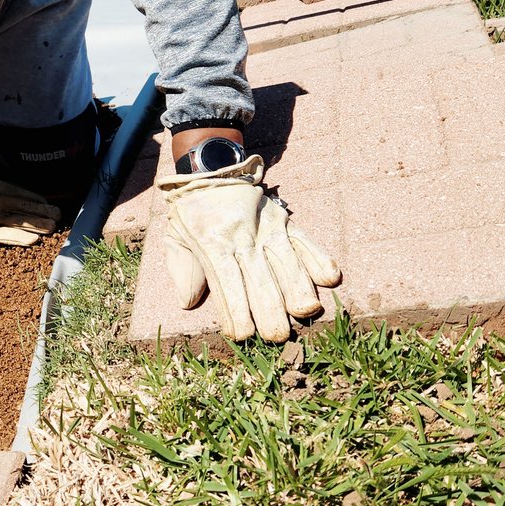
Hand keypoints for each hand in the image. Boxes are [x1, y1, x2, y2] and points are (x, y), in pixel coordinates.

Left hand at [157, 154, 339, 341]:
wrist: (209, 169)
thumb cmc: (190, 213)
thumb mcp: (174, 238)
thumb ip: (183, 270)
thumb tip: (189, 302)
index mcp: (213, 243)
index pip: (227, 282)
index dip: (236, 309)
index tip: (242, 335)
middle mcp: (243, 235)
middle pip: (259, 277)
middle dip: (270, 309)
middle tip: (277, 335)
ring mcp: (267, 226)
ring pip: (286, 260)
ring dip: (297, 287)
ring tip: (306, 311)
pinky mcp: (284, 219)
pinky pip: (304, 239)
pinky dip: (318, 257)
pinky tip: (330, 278)